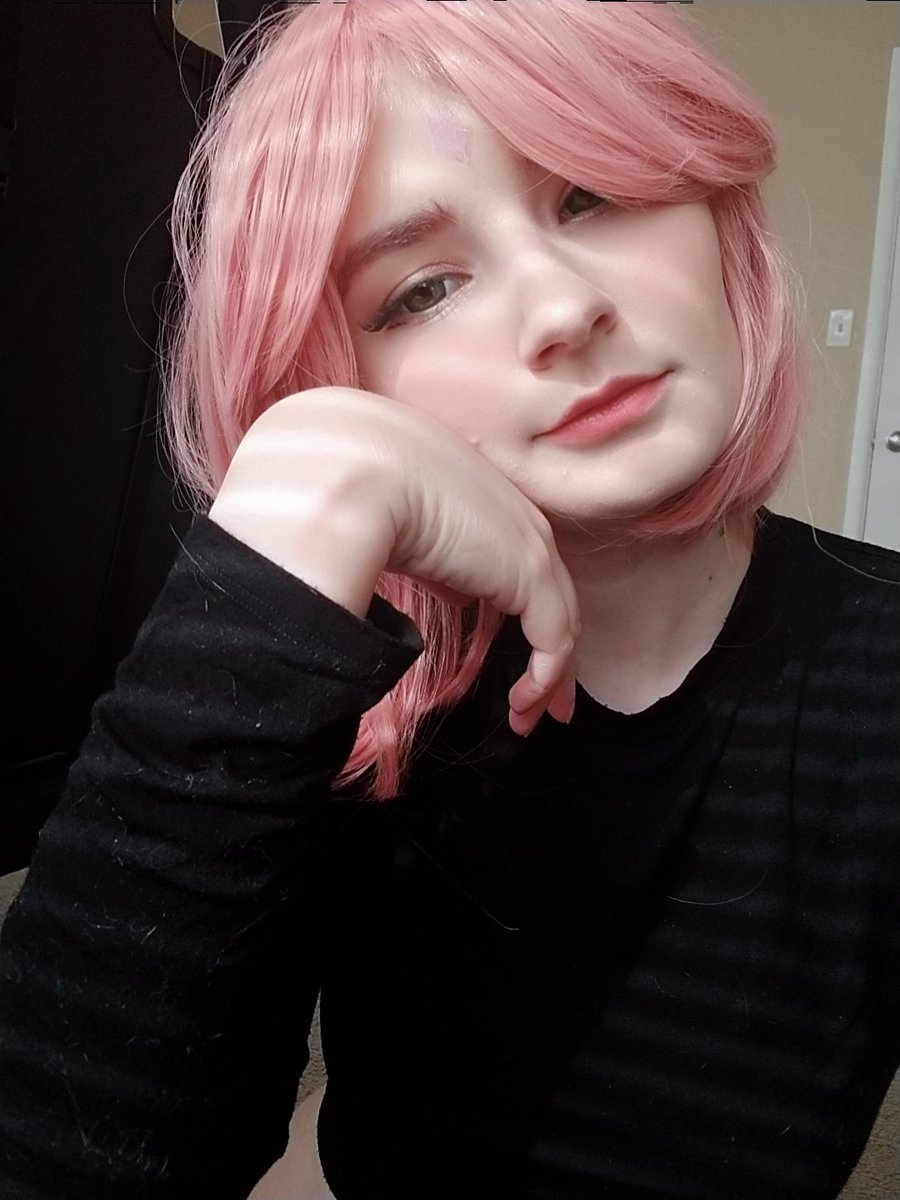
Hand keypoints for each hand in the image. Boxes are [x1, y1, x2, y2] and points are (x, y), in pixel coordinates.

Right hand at [209, 388, 578, 733]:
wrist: (351, 474)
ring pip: (559, 621)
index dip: (521, 608)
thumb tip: (452, 591)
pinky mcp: (529, 573)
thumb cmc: (350, 487)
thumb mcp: (396, 522)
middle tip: (542, 698)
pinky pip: (554, 639)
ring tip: (526, 717)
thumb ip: (431, 557)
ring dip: (548, 677)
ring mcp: (527, 543)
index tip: (511, 651)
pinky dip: (544, 679)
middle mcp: (514, 516)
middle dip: (550, 650)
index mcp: (482, 498)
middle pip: (550, 593)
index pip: (517, 561)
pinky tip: (520, 706)